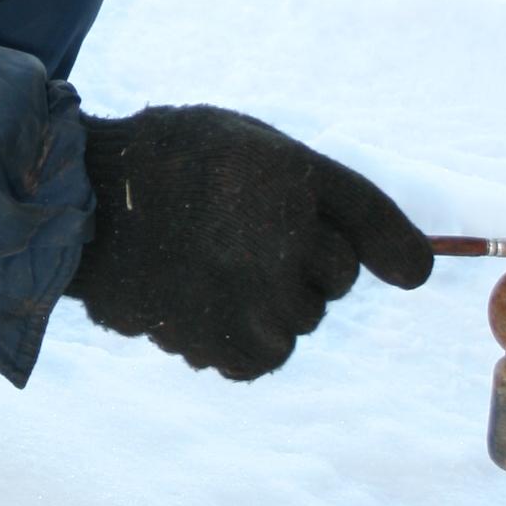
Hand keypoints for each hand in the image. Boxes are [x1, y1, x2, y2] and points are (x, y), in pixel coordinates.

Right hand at [69, 105, 431, 377]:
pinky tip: (202, 299)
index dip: (357, 235)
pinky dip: (240, 336)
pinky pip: (263, 356)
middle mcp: (286, 248)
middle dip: (300, 261)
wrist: (84, 204)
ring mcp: (256, 306)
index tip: (353, 246)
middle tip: (234, 232)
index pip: (376, 234)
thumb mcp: (263, 149)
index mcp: (297, 187)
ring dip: (270, 302)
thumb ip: (348, 205)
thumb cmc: (177, 165)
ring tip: (212, 266)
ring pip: (299, 321)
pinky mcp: (227, 349)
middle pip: (334, 280)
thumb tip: (420, 277)